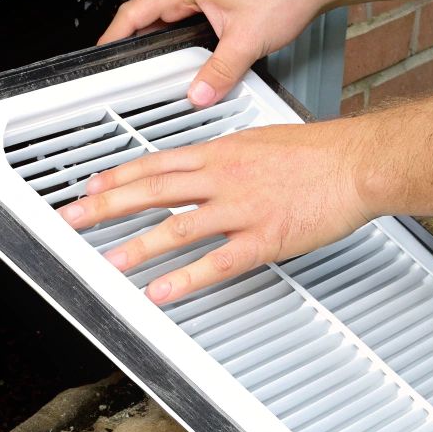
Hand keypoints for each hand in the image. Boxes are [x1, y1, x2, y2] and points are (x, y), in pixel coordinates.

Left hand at [60, 120, 376, 303]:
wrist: (357, 162)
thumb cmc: (318, 153)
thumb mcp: (261, 140)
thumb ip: (227, 156)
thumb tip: (203, 164)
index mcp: (221, 152)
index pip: (156, 163)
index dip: (118, 175)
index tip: (91, 185)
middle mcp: (223, 177)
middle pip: (153, 191)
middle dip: (107, 206)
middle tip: (75, 218)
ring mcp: (242, 209)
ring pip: (178, 226)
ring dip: (138, 245)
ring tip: (109, 262)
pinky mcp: (264, 239)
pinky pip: (218, 262)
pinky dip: (186, 278)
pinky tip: (163, 291)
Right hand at [99, 0, 335, 105]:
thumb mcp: (247, 41)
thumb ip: (219, 72)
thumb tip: (198, 94)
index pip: (137, 11)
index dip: (115, 35)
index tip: (103, 53)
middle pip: (152, 13)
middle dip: (137, 40)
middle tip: (126, 65)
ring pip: (174, 15)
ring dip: (164, 37)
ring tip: (154, 63)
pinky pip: (192, 15)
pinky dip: (185, 35)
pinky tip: (192, 52)